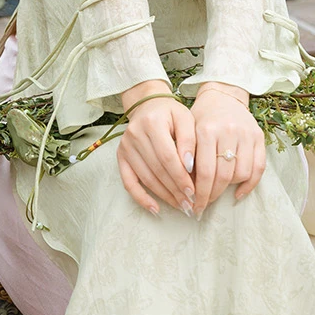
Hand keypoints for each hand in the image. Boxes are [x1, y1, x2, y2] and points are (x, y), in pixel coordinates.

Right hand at [116, 81, 194, 215]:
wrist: (148, 105)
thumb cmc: (170, 113)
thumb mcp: (185, 118)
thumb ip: (189, 140)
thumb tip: (189, 166)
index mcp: (152, 123)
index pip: (167, 156)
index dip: (180, 176)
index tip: (194, 191)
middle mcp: (135, 135)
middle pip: (157, 169)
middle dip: (175, 189)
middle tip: (191, 204)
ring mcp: (125, 147)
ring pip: (146, 178)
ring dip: (164, 196)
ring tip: (180, 205)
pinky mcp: (121, 156)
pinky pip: (128, 182)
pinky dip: (141, 197)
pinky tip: (155, 209)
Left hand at [190, 83, 262, 214]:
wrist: (222, 96)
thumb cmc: (201, 118)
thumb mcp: (188, 132)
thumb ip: (187, 157)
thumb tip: (187, 190)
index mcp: (206, 130)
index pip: (205, 172)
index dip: (200, 194)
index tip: (194, 206)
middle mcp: (228, 131)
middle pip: (223, 176)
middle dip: (212, 195)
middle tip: (203, 206)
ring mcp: (246, 134)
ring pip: (241, 173)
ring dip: (228, 188)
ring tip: (217, 191)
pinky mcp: (259, 137)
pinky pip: (259, 168)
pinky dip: (249, 184)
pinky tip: (237, 193)